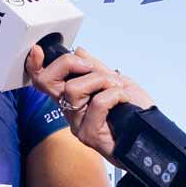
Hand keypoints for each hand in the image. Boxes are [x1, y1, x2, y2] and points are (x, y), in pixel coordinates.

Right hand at [25, 45, 155, 160]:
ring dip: (102, 80)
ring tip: (118, 88)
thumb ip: (96, 68)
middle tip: (93, 68)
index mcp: (72, 99)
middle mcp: (70, 112)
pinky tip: (124, 100)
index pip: (43, 83)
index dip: (35, 66)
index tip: (38, 51)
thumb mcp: (116, 82)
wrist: (151, 135)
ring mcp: (77, 124)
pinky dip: (116, 94)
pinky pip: (98, 103)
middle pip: (49, 81)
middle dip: (71, 64)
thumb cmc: (135, 112)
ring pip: (74, 88)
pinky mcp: (89, 135)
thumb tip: (79, 52)